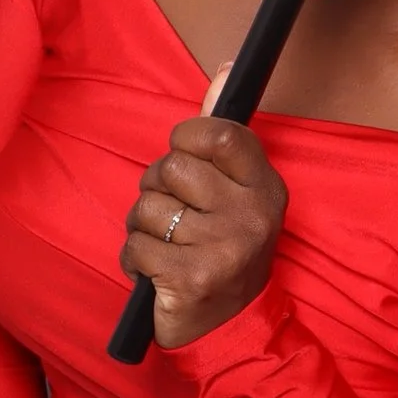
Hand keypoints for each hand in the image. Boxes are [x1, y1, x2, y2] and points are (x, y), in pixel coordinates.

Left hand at [118, 116, 286, 349]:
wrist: (230, 330)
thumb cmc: (225, 252)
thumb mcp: (237, 194)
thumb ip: (224, 136)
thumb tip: (227, 68)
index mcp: (265, 187)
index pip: (221, 133)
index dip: (186, 138)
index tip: (182, 155)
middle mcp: (251, 214)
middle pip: (172, 168)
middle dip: (154, 189)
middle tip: (170, 214)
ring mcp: (224, 247)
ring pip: (147, 209)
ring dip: (142, 229)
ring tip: (163, 246)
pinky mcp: (191, 278)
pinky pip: (135, 246)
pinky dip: (133, 260)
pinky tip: (153, 272)